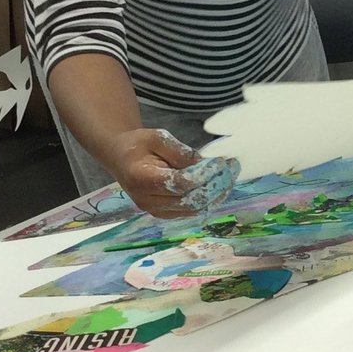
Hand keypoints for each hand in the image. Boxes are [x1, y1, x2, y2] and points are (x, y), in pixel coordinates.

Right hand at [105, 129, 240, 217]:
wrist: (121, 158)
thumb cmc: (138, 144)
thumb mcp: (157, 137)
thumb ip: (180, 151)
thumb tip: (204, 164)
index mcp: (141, 178)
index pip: (180, 183)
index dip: (204, 174)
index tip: (221, 162)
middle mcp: (147, 200)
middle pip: (190, 200)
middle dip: (215, 186)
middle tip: (232, 169)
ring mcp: (155, 210)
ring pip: (193, 211)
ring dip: (215, 196)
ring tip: (230, 178)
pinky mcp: (164, 214)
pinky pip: (190, 212)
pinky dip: (207, 201)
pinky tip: (218, 187)